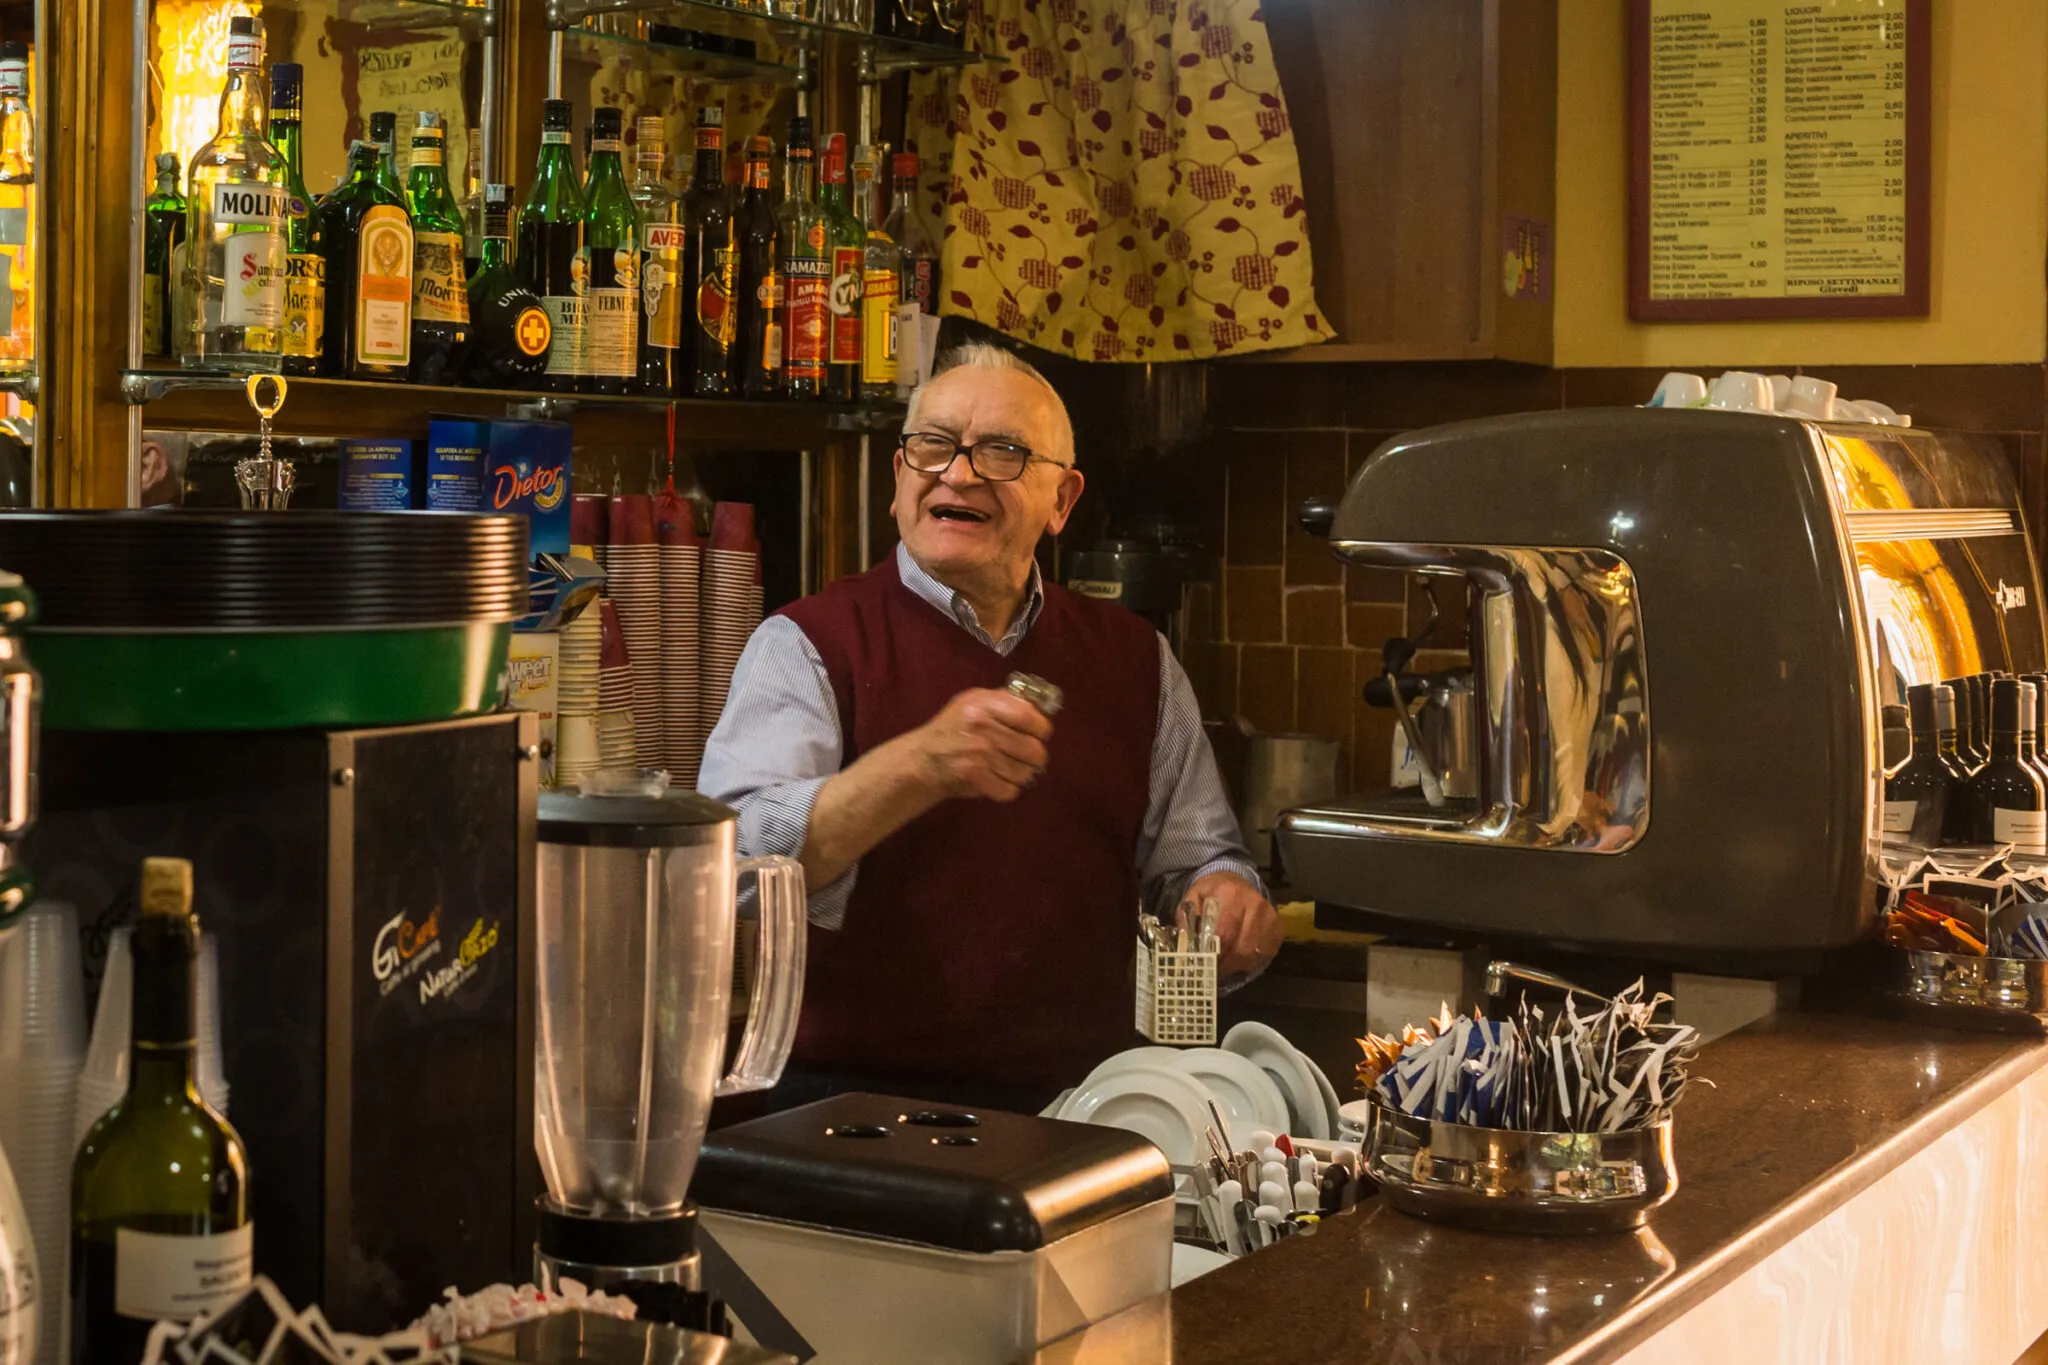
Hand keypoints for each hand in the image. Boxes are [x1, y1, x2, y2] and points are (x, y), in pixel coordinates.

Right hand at [914, 688, 1052, 802]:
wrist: (924, 758)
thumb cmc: (953, 726)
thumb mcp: (973, 700)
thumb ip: (1004, 699)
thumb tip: (1038, 707)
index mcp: (984, 704)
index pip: (1028, 716)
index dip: (1041, 728)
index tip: (1040, 734)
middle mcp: (981, 728)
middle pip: (1032, 749)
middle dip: (1036, 756)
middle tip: (1031, 756)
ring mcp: (978, 754)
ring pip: (1024, 772)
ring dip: (1023, 774)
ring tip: (1014, 768)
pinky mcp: (974, 778)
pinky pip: (1009, 790)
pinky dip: (1009, 789)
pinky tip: (1002, 781)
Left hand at [1188, 872, 1281, 976]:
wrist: (1236, 881)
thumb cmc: (1212, 893)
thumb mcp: (1193, 898)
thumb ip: (1186, 919)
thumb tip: (1186, 946)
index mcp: (1230, 893)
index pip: (1224, 932)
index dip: (1214, 953)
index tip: (1204, 964)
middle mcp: (1254, 903)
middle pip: (1240, 947)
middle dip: (1225, 964)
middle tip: (1213, 970)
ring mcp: (1269, 916)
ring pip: (1252, 954)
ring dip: (1236, 965)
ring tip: (1224, 965)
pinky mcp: (1278, 928)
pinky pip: (1264, 955)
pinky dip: (1250, 962)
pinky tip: (1239, 958)